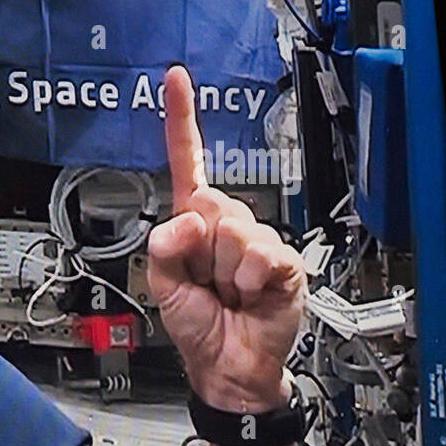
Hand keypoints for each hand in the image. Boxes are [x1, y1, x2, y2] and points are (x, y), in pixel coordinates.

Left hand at [147, 66, 305, 412]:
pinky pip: (261, 254)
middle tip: (208, 282)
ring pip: (233, 232)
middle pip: (210, 204)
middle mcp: (227, 223)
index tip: (173, 79)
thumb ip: (162, 248)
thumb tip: (187, 221)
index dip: (181, 120)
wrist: (228, 366)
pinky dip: (250, 279)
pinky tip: (252, 295)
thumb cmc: (197, 325)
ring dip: (225, 272)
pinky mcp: (284, 261)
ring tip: (230, 293)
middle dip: (201, 250)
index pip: (188, 162)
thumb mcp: (161, 286)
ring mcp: (258, 241)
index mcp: (194, 222)